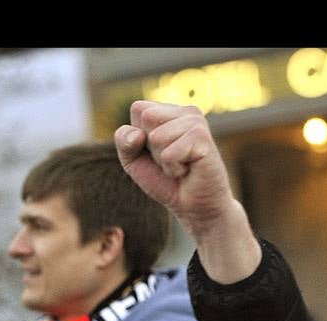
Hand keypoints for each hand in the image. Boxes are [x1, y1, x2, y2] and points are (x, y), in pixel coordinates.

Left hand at [115, 101, 259, 282]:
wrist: (193, 207)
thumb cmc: (165, 181)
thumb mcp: (133, 160)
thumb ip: (124, 141)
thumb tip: (137, 135)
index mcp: (170, 110)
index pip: (138, 109)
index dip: (138, 137)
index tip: (155, 152)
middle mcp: (185, 111)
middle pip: (146, 118)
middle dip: (150, 147)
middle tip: (169, 160)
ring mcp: (196, 122)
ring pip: (157, 137)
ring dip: (163, 160)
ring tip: (180, 165)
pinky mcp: (202, 137)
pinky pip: (169, 154)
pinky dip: (173, 169)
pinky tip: (187, 170)